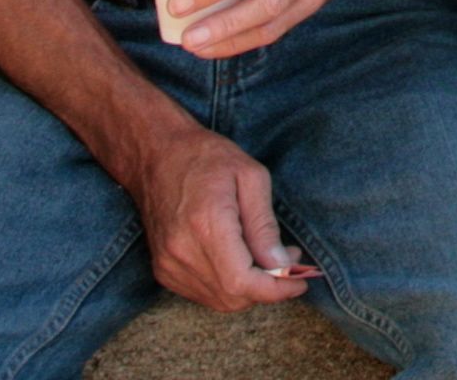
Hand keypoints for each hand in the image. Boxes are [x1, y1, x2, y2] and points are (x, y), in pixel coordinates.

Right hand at [122, 122, 319, 310]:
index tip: (301, 283)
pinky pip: (202, 294)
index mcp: (206, 225)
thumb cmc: (207, 158)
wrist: (156, 156)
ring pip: (219, 301)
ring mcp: (168, 264)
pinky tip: (239, 261)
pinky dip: (227, 287)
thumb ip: (265, 226)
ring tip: (266, 258)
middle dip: (268, 287)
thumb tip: (282, 265)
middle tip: (288, 259)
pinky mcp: (162, 270)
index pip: (242, 282)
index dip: (276, 290)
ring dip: (249, 289)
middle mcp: (181, 252)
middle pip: (233, 297)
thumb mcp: (251, 177)